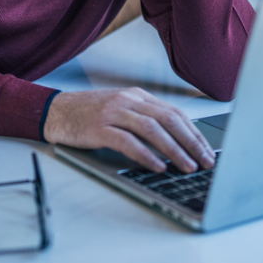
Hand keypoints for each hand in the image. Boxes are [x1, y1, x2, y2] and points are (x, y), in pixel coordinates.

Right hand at [42, 88, 215, 172]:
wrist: (54, 111)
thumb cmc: (88, 115)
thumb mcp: (121, 110)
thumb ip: (144, 119)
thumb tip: (177, 141)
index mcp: (136, 96)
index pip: (174, 113)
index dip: (194, 132)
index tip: (207, 150)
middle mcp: (128, 100)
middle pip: (168, 119)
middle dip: (191, 142)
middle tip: (206, 161)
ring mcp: (113, 112)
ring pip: (152, 129)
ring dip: (174, 149)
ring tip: (187, 166)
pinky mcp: (99, 127)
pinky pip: (127, 141)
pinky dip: (146, 154)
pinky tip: (157, 166)